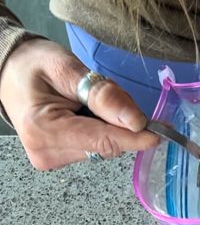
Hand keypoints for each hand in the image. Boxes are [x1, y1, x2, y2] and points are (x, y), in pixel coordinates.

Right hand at [0, 38, 156, 169]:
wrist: (7, 71)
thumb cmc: (34, 64)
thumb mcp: (69, 68)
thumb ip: (102, 95)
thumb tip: (137, 121)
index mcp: (44, 128)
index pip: (101, 140)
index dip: (134, 138)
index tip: (160, 133)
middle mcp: (46, 152)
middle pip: (104, 146)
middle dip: (117, 124)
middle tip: (104, 94)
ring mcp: (50, 160)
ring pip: (101, 148)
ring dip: (106, 126)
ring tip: (84, 102)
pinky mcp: (55, 161)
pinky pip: (91, 149)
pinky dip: (96, 132)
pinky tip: (80, 115)